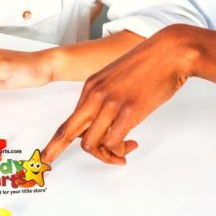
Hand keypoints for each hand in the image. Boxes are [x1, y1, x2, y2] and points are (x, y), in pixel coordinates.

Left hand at [42, 25, 193, 164]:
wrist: (169, 51)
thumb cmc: (149, 65)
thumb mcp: (117, 79)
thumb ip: (106, 98)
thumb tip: (104, 124)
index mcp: (92, 86)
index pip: (70, 119)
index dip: (57, 140)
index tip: (47, 154)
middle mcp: (95, 94)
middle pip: (67, 131)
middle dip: (54, 150)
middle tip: (47, 164)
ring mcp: (110, 103)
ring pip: (90, 143)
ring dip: (105, 155)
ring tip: (122, 154)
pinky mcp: (129, 111)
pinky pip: (112, 143)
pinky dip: (119, 151)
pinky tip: (132, 144)